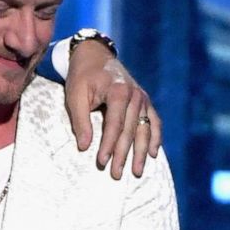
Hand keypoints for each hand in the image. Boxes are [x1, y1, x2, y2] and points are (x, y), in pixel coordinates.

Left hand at [63, 41, 161, 179]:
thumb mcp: (75, 96)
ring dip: (141, 152)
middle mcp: (135, 95)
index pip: (115, 125)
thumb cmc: (81, 76)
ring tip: (136, 171)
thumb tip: (84, 147)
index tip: (102, 162)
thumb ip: (80, 121)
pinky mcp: (145, 101)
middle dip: (124, 154)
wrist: (94, 55)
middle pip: (131, 130)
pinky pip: (154, 121)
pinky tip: (154, 154)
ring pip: (144, 129)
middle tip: (117, 174)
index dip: (109, 145)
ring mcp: (142, 98)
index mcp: (118, 91)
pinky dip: (155, 137)